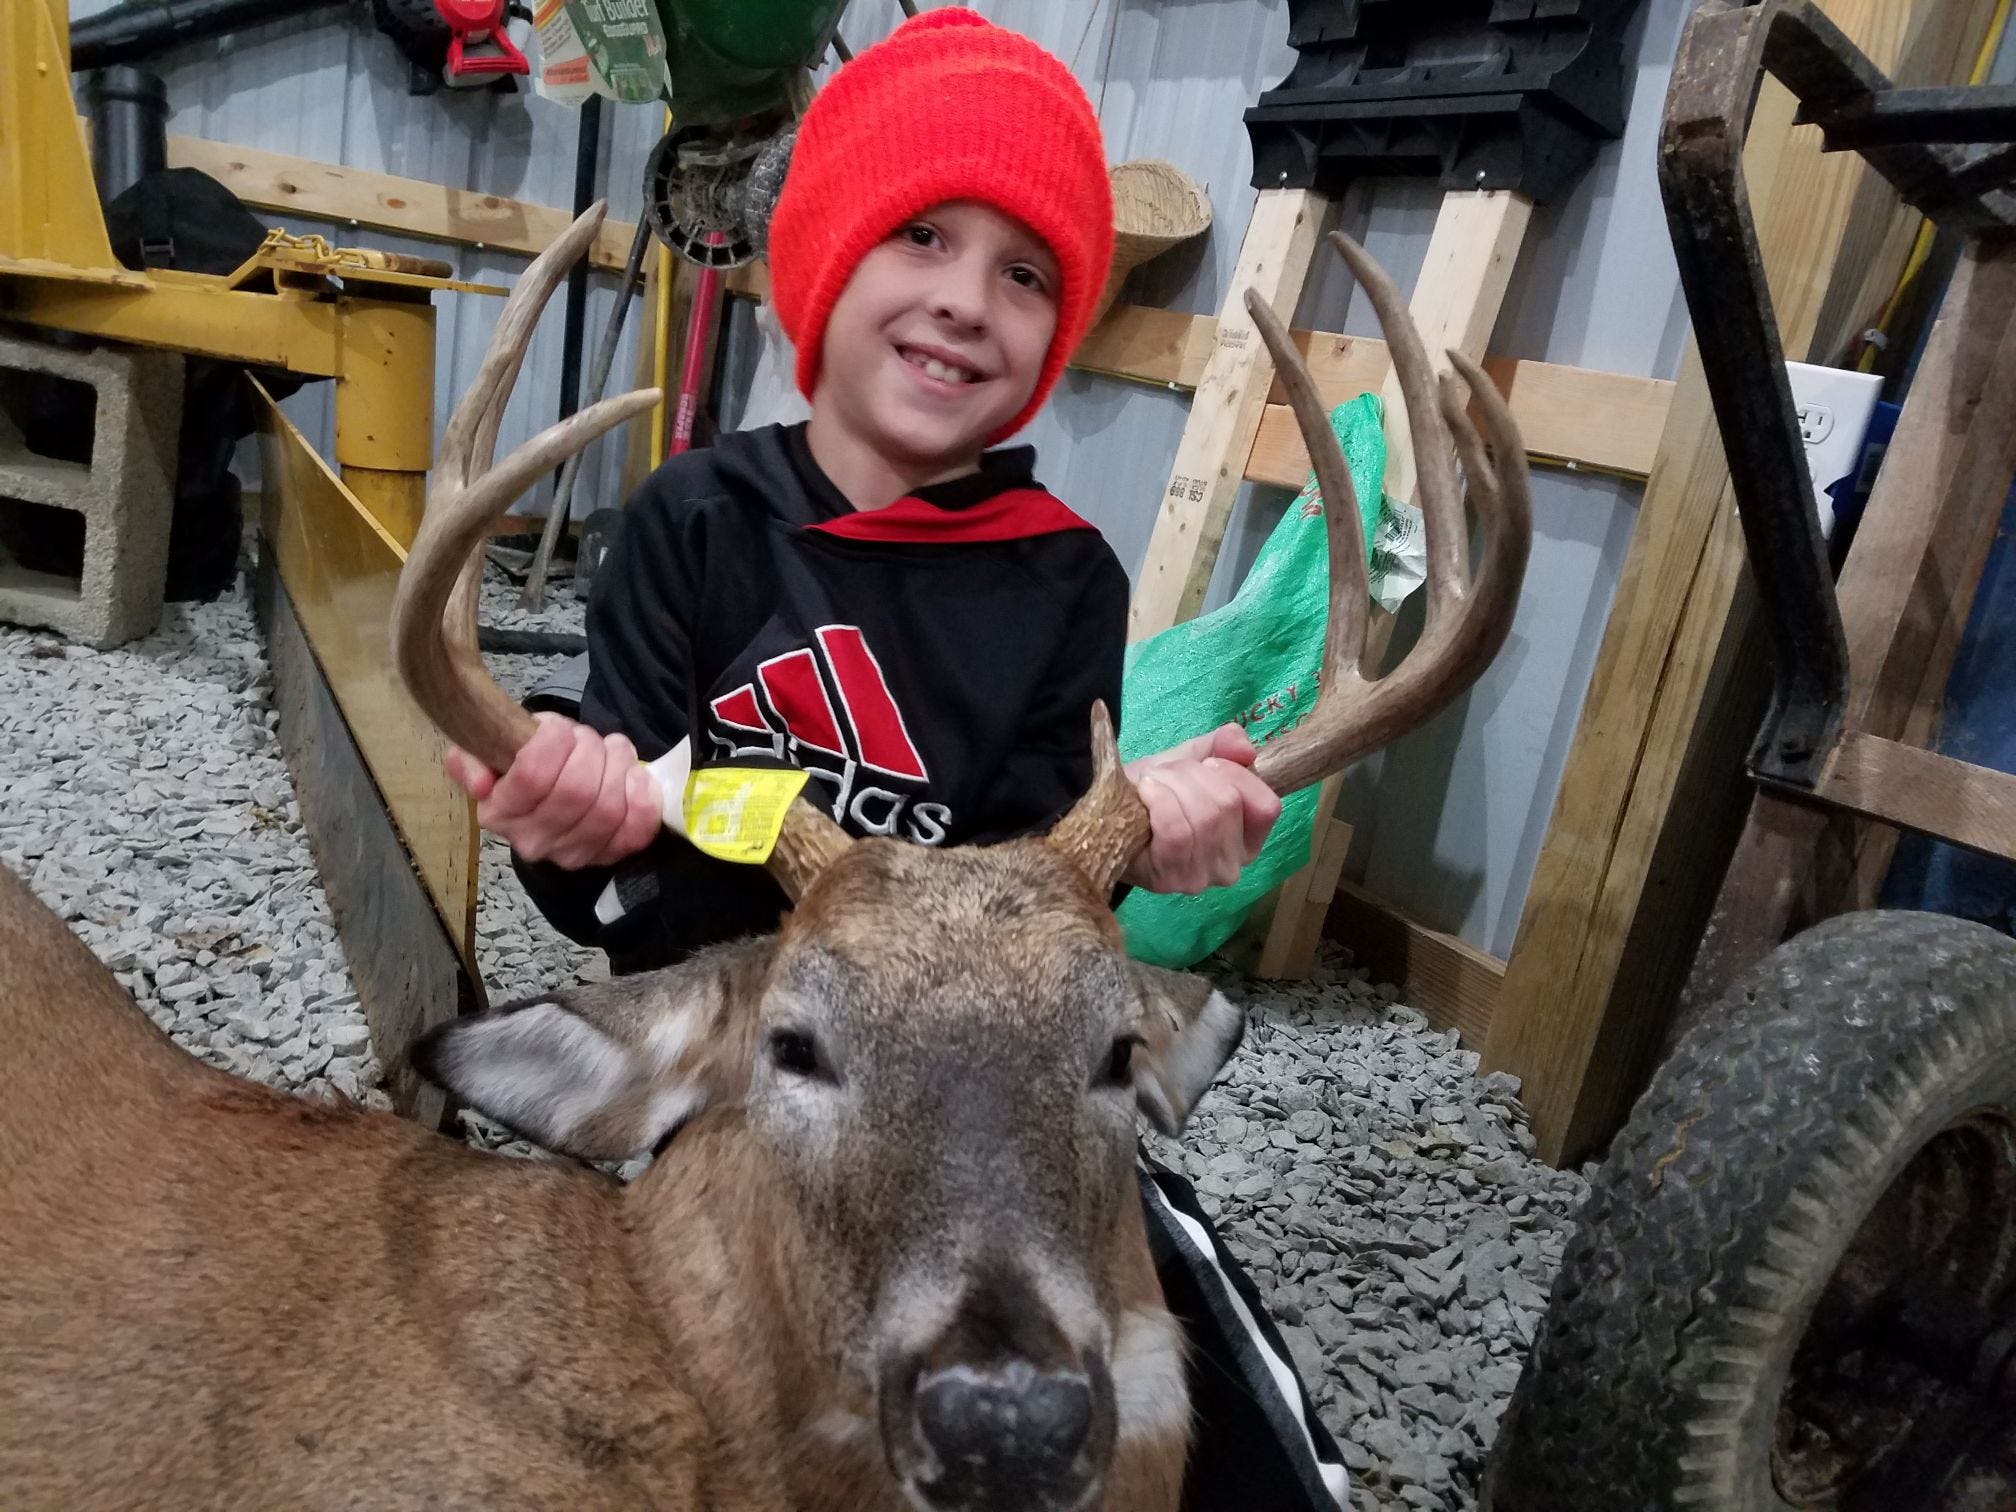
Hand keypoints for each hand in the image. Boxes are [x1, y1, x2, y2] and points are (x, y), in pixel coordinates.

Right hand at [443, 712, 662, 869]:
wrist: (552, 795)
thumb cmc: (524, 765)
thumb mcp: (490, 752)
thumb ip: (470, 759)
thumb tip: (480, 782)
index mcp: (499, 812)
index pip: (533, 777)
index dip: (554, 742)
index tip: (558, 728)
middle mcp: (533, 840)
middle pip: (577, 789)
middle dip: (589, 749)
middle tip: (587, 738)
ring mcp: (573, 853)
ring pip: (608, 806)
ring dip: (616, 766)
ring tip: (611, 751)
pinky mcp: (609, 855)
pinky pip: (634, 831)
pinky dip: (641, 799)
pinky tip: (635, 777)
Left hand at [1122, 723, 1281, 893]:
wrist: (1110, 812)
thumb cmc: (1159, 790)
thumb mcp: (1194, 758)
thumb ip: (1224, 745)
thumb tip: (1243, 747)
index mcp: (1249, 836)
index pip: (1265, 806)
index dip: (1236, 775)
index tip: (1207, 764)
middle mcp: (1233, 864)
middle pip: (1227, 805)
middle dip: (1192, 775)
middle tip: (1168, 773)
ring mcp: (1202, 877)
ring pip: (1203, 817)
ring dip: (1172, 785)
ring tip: (1153, 782)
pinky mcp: (1170, 880)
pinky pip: (1177, 832)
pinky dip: (1159, 801)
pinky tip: (1146, 794)